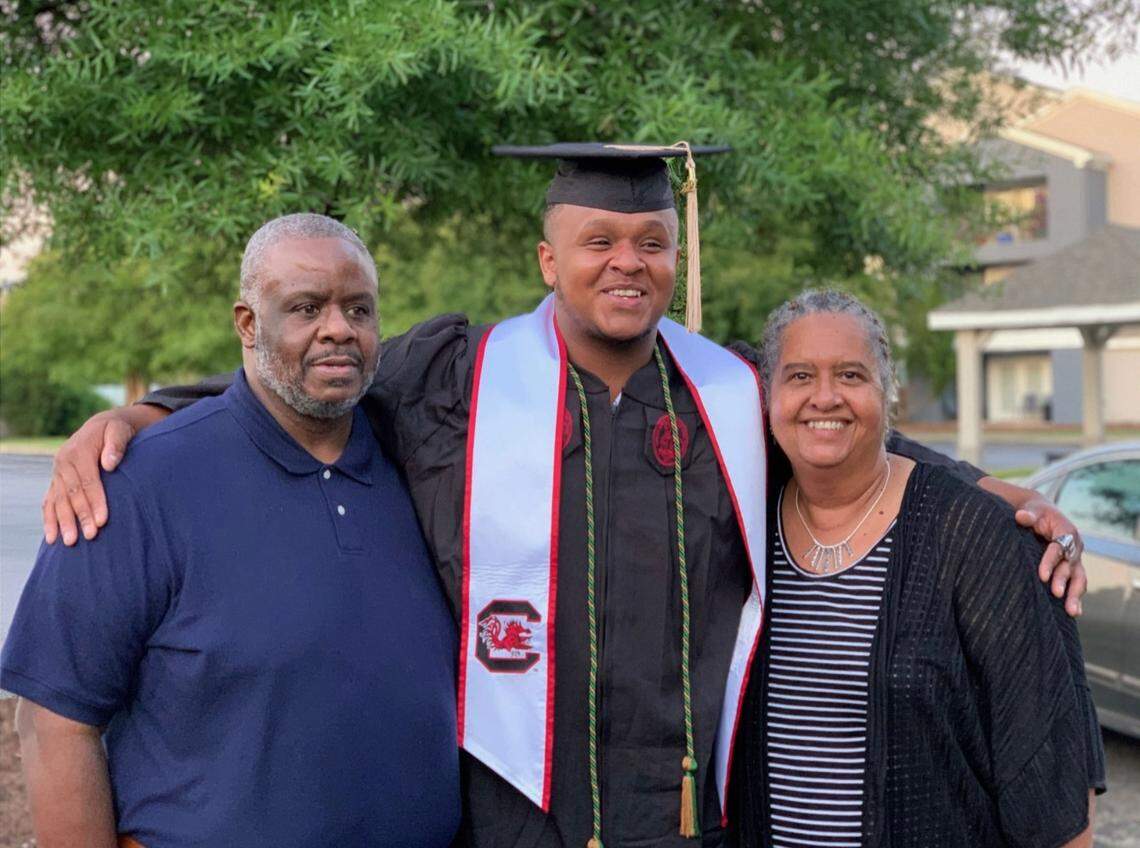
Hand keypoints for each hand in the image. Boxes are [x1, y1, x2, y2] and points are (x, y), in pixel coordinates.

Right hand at [41, 405, 163, 545]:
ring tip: (69, 542)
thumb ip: (116, 445)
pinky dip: (49, 519)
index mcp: (79, 451)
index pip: (88, 481)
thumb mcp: (119, 431)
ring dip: (63, 522)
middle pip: (72, 494)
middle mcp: (63, 462)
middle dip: (81, 517)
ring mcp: (57, 472)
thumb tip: (110, 464)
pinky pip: (49, 501)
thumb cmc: (116, 430)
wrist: (101, 426)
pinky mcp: (56, 480)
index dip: (96, 501)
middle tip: (90, 537)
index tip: (103, 521)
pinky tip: (51, 537)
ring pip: (58, 500)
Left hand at [1015, 496, 1085, 617]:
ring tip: (1072, 612)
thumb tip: (1020, 516)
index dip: (1051, 561)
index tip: (1041, 576)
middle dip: (1063, 580)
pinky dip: (1076, 597)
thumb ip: (1027, 515)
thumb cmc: (1035, 512)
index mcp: (1066, 531)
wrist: (1043, 514)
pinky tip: (1073, 612)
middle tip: (1055, 593)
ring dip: (1075, 594)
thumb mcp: (1031, 510)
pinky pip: (1076, 583)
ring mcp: (1074, 559)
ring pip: (1078, 578)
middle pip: (1071, 565)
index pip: (1059, 548)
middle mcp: (1074, 546)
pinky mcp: (1071, 568)